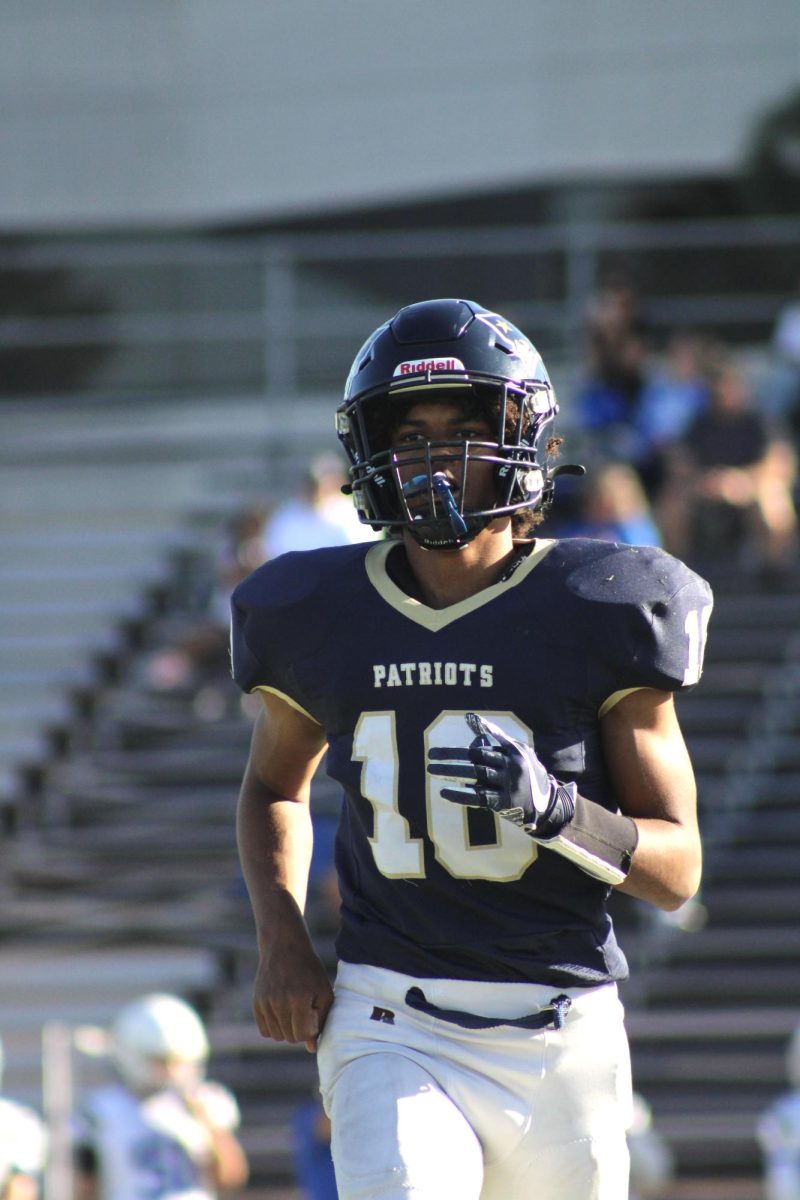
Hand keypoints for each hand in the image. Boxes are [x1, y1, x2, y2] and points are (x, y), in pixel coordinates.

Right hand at [253, 932, 333, 1052]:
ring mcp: (265, 1002)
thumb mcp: (323, 990)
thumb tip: (312, 1049)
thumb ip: (320, 1020)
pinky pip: (264, 1030)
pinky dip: (274, 1026)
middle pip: (289, 1038)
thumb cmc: (309, 970)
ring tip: (293, 1011)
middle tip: (304, 1011)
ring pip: (277, 1036)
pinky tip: (282, 1011)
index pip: (302, 1035)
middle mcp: (279, 1001)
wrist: (284, 946)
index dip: (311, 1029)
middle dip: (299, 1030)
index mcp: (299, 998)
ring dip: (287, 1029)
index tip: (313, 1015)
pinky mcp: (256, 1002)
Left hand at [427, 712, 574, 837]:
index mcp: (513, 752)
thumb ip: (496, 736)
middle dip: (451, 757)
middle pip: (476, 759)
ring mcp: (508, 785)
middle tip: (430, 756)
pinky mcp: (504, 803)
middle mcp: (511, 766)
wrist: (547, 803)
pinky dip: (461, 795)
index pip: (484, 745)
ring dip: (451, 772)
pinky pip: (479, 797)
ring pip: (475, 776)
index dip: (464, 744)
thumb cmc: (526, 772)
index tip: (440, 747)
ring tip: (431, 770)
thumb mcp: (518, 752)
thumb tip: (471, 719)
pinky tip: (444, 792)